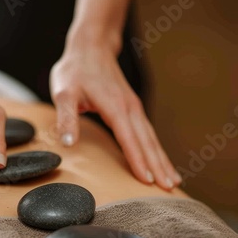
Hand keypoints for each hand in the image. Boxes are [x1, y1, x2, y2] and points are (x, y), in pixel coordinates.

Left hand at [50, 46, 181, 189]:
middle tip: (170, 189)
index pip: (129, 139)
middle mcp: (129, 108)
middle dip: (159, 166)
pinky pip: (148, 133)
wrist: (90, 48)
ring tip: (173, 181)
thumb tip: (68, 143)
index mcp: (115, 107)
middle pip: (147, 142)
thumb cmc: (75, 70)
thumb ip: (66, 118)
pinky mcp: (132, 108)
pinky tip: (161, 161)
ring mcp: (133, 108)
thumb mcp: (64, 93)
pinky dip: (156, 149)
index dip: (138, 161)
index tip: (148, 181)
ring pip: (151, 138)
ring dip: (162, 160)